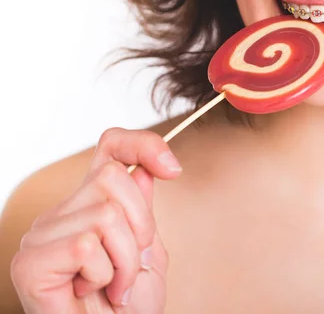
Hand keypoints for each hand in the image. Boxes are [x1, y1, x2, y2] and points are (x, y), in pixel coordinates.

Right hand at [10, 128, 181, 312]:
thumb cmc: (129, 307)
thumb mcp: (149, 252)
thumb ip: (142, 212)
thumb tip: (143, 171)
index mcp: (91, 204)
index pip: (110, 148)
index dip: (142, 144)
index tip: (172, 169)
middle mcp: (62, 213)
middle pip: (113, 178)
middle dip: (141, 225)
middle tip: (134, 265)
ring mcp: (42, 235)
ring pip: (106, 215)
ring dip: (126, 260)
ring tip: (117, 285)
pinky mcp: (30, 262)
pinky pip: (86, 245)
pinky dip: (104, 274)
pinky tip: (93, 291)